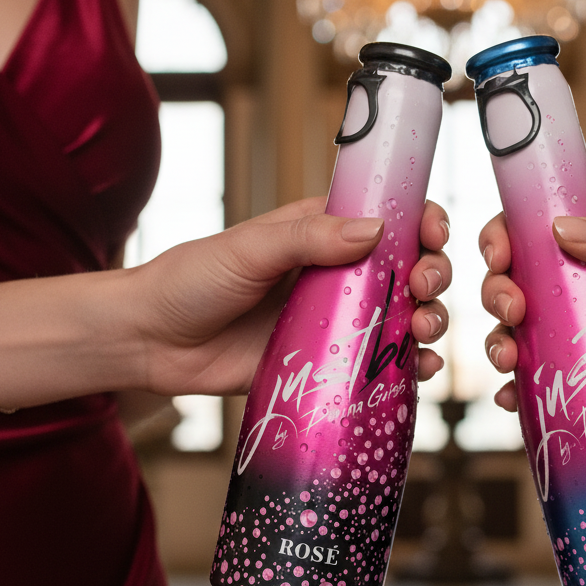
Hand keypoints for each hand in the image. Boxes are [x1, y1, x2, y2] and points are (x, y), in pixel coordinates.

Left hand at [133, 197, 451, 394]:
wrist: (152, 343)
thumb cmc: (190, 280)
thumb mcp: (248, 249)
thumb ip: (308, 237)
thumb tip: (375, 228)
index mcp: (324, 232)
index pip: (390, 217)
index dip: (422, 222)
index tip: (434, 235)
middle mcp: (340, 273)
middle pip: (409, 268)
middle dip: (432, 275)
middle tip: (422, 289)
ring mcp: (338, 320)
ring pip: (405, 316)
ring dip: (429, 319)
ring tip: (421, 330)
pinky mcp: (330, 363)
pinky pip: (382, 363)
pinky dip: (411, 366)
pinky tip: (421, 369)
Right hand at [479, 199, 585, 425]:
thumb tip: (561, 231)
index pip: (534, 228)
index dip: (504, 238)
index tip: (499, 255)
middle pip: (519, 282)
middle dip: (498, 294)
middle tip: (513, 311)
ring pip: (525, 333)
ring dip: (503, 342)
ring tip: (509, 358)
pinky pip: (550, 379)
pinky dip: (523, 390)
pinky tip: (514, 398)